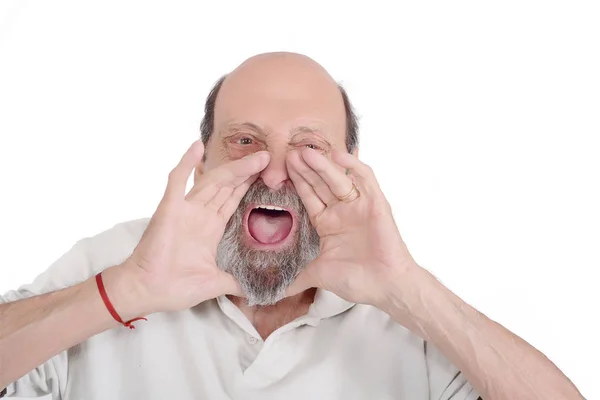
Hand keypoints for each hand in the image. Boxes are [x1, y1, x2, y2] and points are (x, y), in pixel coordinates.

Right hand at [118, 141, 269, 314]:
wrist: (147, 291)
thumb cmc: (175, 287)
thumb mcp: (216, 284)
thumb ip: (236, 283)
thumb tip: (258, 290)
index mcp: (211, 228)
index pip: (234, 200)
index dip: (249, 186)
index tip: (268, 174)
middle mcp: (200, 214)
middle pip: (228, 186)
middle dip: (248, 172)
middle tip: (269, 158)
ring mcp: (185, 210)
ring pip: (212, 181)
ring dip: (234, 167)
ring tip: (256, 156)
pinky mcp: (169, 209)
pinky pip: (177, 181)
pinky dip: (186, 163)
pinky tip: (197, 147)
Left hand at [285, 147, 417, 307]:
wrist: (386, 286)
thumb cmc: (357, 280)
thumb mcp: (318, 275)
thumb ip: (295, 280)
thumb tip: (272, 293)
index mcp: (327, 222)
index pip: (308, 196)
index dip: (296, 182)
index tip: (279, 168)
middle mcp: (342, 210)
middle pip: (320, 183)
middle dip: (305, 168)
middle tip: (288, 153)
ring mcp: (359, 205)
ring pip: (338, 179)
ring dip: (323, 165)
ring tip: (305, 152)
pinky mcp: (376, 203)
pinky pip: (365, 180)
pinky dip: (354, 167)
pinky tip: (339, 155)